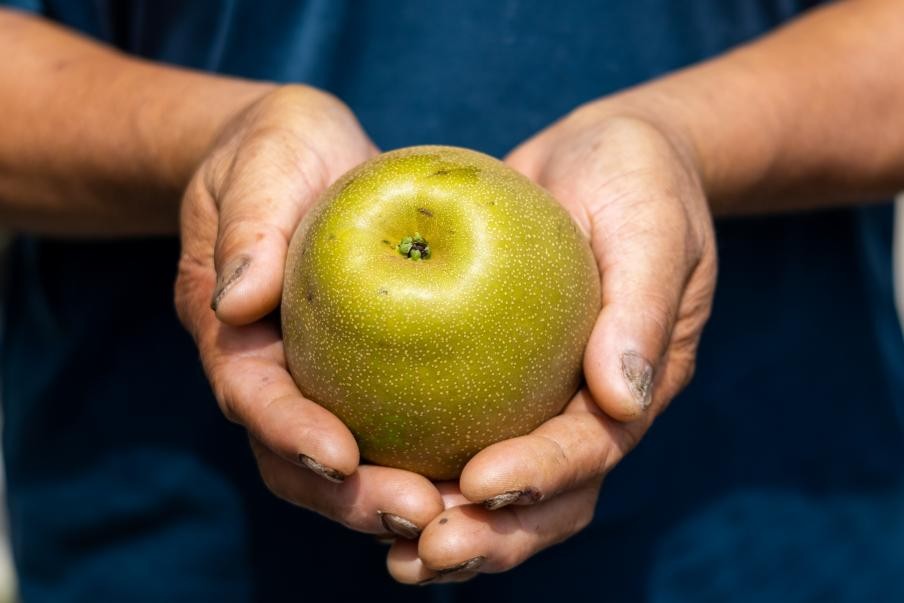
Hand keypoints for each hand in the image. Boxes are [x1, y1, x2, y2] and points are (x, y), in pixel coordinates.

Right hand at [175, 85, 443, 537]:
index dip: (289, 433)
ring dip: (394, 500)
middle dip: (351, 500)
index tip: (341, 455)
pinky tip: (486, 475)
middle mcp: (273, 374)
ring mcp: (322, 382)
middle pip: (299, 459)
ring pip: (349, 466)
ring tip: (460, 514)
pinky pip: (397, 430)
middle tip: (420, 514)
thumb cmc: (278, 151)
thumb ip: (249, 223)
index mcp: (234, 334)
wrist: (305, 156)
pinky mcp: (370, 377)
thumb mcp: (264, 162)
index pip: (252, 396)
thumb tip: (237, 300)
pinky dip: (432, 460)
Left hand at [386, 108, 717, 582]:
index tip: (477, 483)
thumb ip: (642, 303)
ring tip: (399, 556)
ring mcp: (544, 399)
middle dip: (493, 535)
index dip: (541, 476)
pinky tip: (371, 488)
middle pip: (548, 499)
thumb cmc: (639, 178)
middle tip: (425, 553)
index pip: (592, 448)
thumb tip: (623, 400)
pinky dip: (426, 473)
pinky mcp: (499, 378)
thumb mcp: (652, 222)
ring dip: (455, 528)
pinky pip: (464, 435)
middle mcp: (590, 408)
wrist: (603, 157)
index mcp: (636, 382)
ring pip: (504, 489)